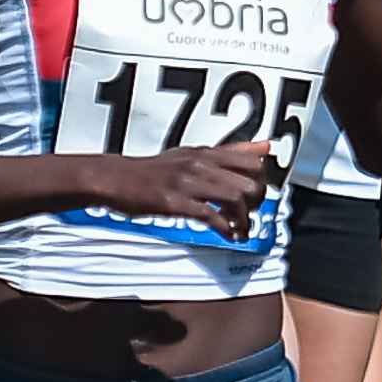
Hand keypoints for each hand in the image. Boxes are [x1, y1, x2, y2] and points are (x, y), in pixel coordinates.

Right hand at [103, 142, 274, 237]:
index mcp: (206, 153)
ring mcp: (188, 182)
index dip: (262, 182)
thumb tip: (263, 147)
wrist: (117, 179)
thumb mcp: (192, 154)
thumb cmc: (155, 170)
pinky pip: (211, 215)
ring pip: (234, 198)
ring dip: (243, 219)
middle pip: (248, 182)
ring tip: (241, 230)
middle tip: (250, 215)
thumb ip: (229, 152)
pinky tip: (228, 235)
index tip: (258, 196)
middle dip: (256, 204)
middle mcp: (200, 164)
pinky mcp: (176, 202)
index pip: (252, 161)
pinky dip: (226, 229)